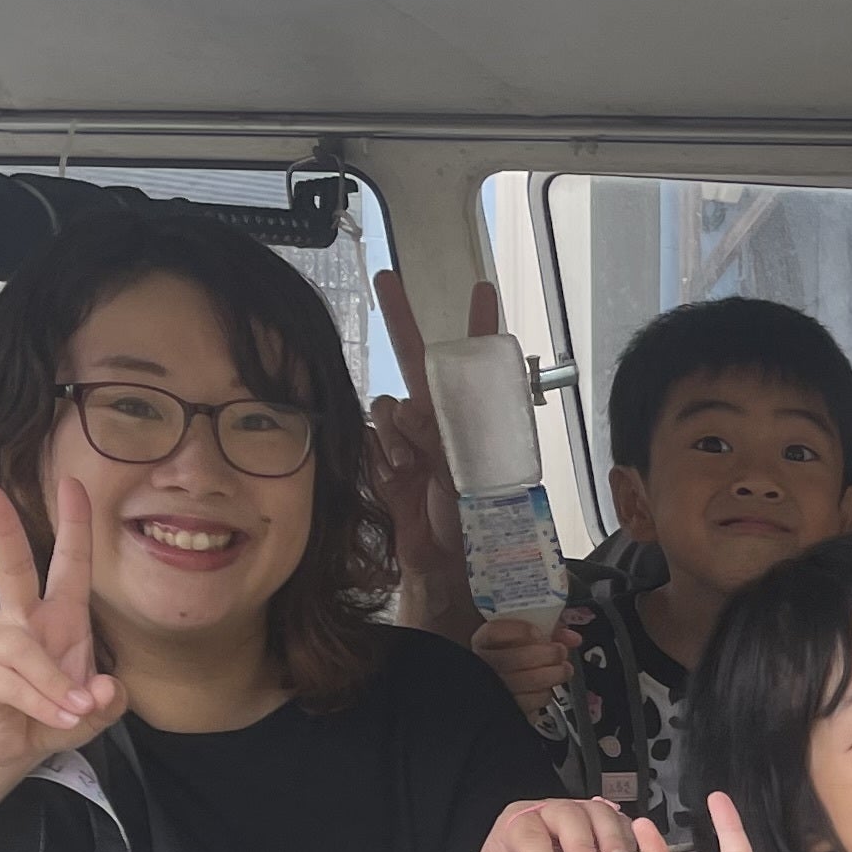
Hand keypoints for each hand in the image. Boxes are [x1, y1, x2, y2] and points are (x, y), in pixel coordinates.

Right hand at [0, 481, 127, 772]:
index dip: (73, 525)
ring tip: (76, 710)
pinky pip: (15, 684)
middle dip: (2, 530)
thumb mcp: (93, 712)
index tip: (73, 483)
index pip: (69, 564)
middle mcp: (24, 621)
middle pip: (11, 568)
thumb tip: (107, 687)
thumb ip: (109, 702)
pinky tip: (59, 719)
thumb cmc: (50, 715)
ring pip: (25, 650)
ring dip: (55, 684)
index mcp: (60, 618)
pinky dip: (43, 704)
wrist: (5, 748)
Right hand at [371, 270, 503, 632]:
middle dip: (402, 319)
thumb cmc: (478, 529)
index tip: (482, 291)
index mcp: (469, 425)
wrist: (452, 572)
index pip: (473, 368)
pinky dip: (378, 458)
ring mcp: (409, 444)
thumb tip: (409, 406)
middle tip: (386, 278)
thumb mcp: (473, 477)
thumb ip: (442, 438)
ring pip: (385, 408)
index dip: (478, 329)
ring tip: (415, 469)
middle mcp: (438, 426)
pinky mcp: (385, 468)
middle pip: (415, 364)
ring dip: (395, 432)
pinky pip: (368, 444)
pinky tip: (397, 481)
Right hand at [474, 606, 587, 712]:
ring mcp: (495, 691)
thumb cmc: (518, 659)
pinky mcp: (509, 711)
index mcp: (484, 644)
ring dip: (554, 674)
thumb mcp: (528, 638)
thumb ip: (549, 631)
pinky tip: (546, 688)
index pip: (494, 633)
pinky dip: (545, 694)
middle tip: (560, 651)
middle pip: (516, 659)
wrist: (507, 688)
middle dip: (548, 654)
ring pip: (529, 682)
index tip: (538, 633)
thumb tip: (571, 637)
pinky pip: (533, 703)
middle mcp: (485, 667)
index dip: (520, 632)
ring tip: (563, 669)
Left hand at [475, 796, 635, 851]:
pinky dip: (630, 841)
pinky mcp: (607, 826)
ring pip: (599, 813)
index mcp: (517, 823)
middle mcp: (550, 813)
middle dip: (580, 845)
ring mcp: (581, 815)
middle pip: (567, 814)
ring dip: (610, 839)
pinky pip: (623, 824)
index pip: (528, 831)